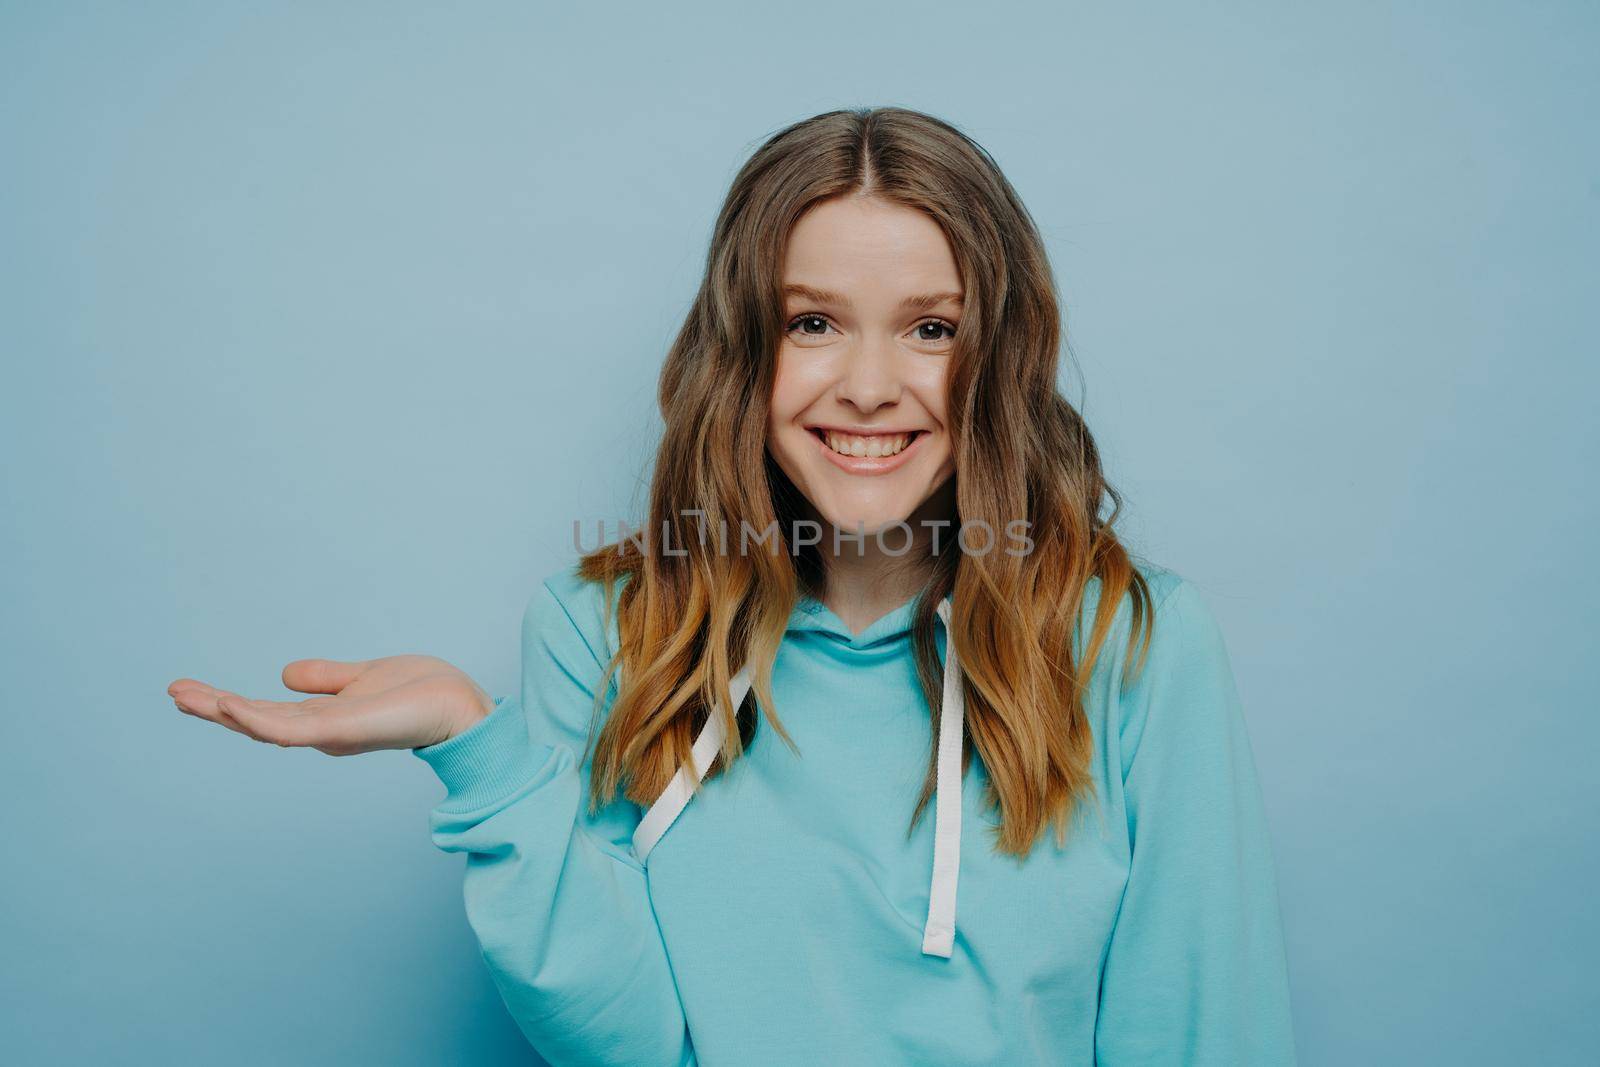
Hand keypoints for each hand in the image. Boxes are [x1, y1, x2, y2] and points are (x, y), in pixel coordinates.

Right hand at [169, 655, 495, 755]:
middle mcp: (321, 732)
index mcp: (325, 719)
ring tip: (186, 697)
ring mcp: (329, 734)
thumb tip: (284, 674)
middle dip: (212, 708)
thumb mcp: (362, 677)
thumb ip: (326, 678)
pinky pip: (290, 729)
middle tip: (173, 691)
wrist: (460, 706)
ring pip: (263, 726)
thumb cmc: (422, 693)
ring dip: (223, 712)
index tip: (192, 687)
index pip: (266, 711)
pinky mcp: (341, 732)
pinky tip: (230, 705)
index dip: (228, 703)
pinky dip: (257, 719)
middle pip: (255, 721)